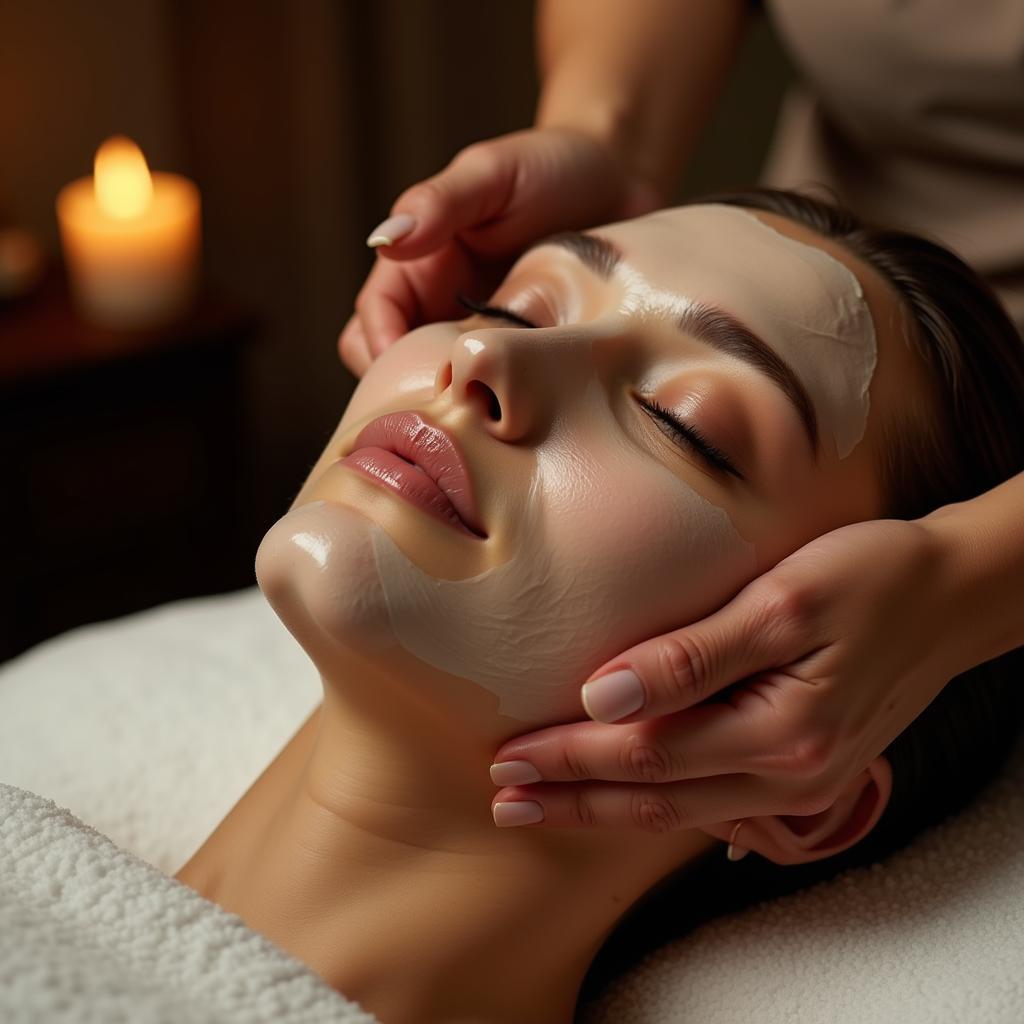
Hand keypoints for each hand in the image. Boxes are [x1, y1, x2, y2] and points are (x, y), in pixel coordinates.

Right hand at [338, 126, 662, 376]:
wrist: (623, 185)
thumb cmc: (553, 167)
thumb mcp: (494, 174)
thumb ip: (439, 202)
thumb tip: (384, 242)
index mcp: (418, 265)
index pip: (373, 319)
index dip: (381, 350)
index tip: (413, 377)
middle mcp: (439, 307)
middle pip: (390, 366)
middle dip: (406, 390)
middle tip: (449, 406)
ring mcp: (479, 338)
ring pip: (440, 388)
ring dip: (452, 404)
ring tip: (486, 411)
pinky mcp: (519, 359)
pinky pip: (494, 394)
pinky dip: (497, 405)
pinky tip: (522, 408)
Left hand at [488, 518, 966, 859]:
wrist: (951, 596)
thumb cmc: (870, 578)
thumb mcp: (783, 600)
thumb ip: (692, 655)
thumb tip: (602, 694)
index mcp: (782, 733)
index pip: (646, 753)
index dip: (570, 757)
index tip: (507, 757)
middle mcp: (790, 776)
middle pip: (655, 798)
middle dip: (572, 799)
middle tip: (503, 801)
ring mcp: (799, 784)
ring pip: (679, 810)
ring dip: (604, 808)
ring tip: (541, 806)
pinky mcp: (803, 772)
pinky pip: (711, 801)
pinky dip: (654, 802)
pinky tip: (620, 798)